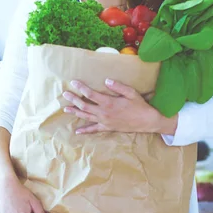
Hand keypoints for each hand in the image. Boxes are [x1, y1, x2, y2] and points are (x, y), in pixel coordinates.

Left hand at [62, 78, 176, 134]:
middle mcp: (104, 113)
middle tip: (65, 94)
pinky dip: (85, 130)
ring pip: (86, 116)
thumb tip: (106, 80)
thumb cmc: (139, 106)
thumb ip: (118, 86)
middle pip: (84, 105)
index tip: (73, 82)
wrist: (147, 121)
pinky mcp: (107, 128)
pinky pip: (94, 129)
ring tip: (66, 108)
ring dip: (75, 112)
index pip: (90, 94)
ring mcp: (105, 121)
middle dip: (74, 99)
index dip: (81, 88)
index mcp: (109, 103)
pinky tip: (78, 131)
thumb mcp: (131, 93)